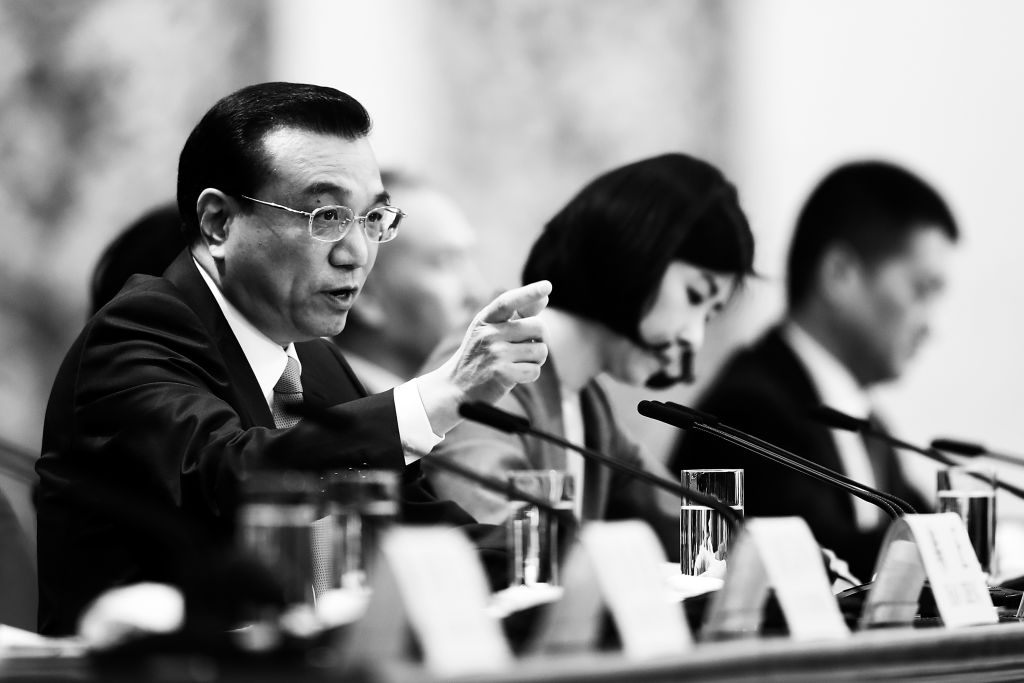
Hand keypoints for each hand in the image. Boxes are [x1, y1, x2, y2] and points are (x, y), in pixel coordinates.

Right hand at [417, 280, 550, 435]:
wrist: (455, 388)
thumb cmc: (478, 355)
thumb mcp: (490, 330)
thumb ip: (518, 314)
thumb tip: (544, 297)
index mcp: (485, 319)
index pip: (508, 301)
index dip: (529, 292)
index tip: (547, 286)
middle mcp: (489, 333)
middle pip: (537, 327)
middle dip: (541, 339)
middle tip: (528, 348)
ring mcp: (495, 353)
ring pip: (540, 350)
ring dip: (536, 359)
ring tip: (517, 362)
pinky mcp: (502, 373)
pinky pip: (535, 370)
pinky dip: (530, 375)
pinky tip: (514, 376)